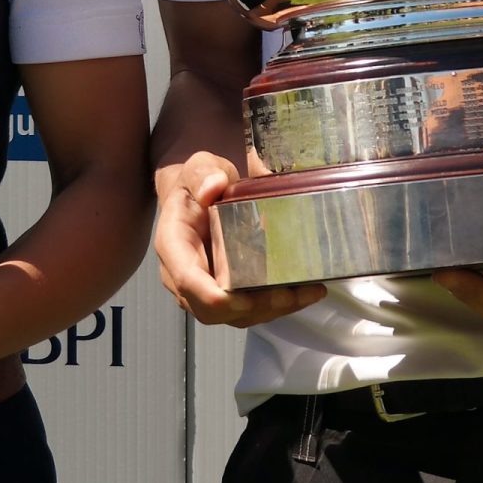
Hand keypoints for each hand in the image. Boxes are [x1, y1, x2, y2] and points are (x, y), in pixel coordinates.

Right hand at [153, 153, 323, 326]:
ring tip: (309, 292)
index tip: (248, 299)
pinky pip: (247, 310)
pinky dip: (276, 306)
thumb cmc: (199, 181)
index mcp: (173, 246)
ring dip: (273, 310)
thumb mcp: (199, 167)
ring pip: (234, 316)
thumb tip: (213, 188)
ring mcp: (203, 289)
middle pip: (214, 310)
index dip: (217, 298)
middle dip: (255, 308)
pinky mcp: (224, 292)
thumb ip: (202, 173)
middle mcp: (183, 277)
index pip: (188, 282)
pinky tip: (305, 292)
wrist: (199, 192)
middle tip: (293, 293)